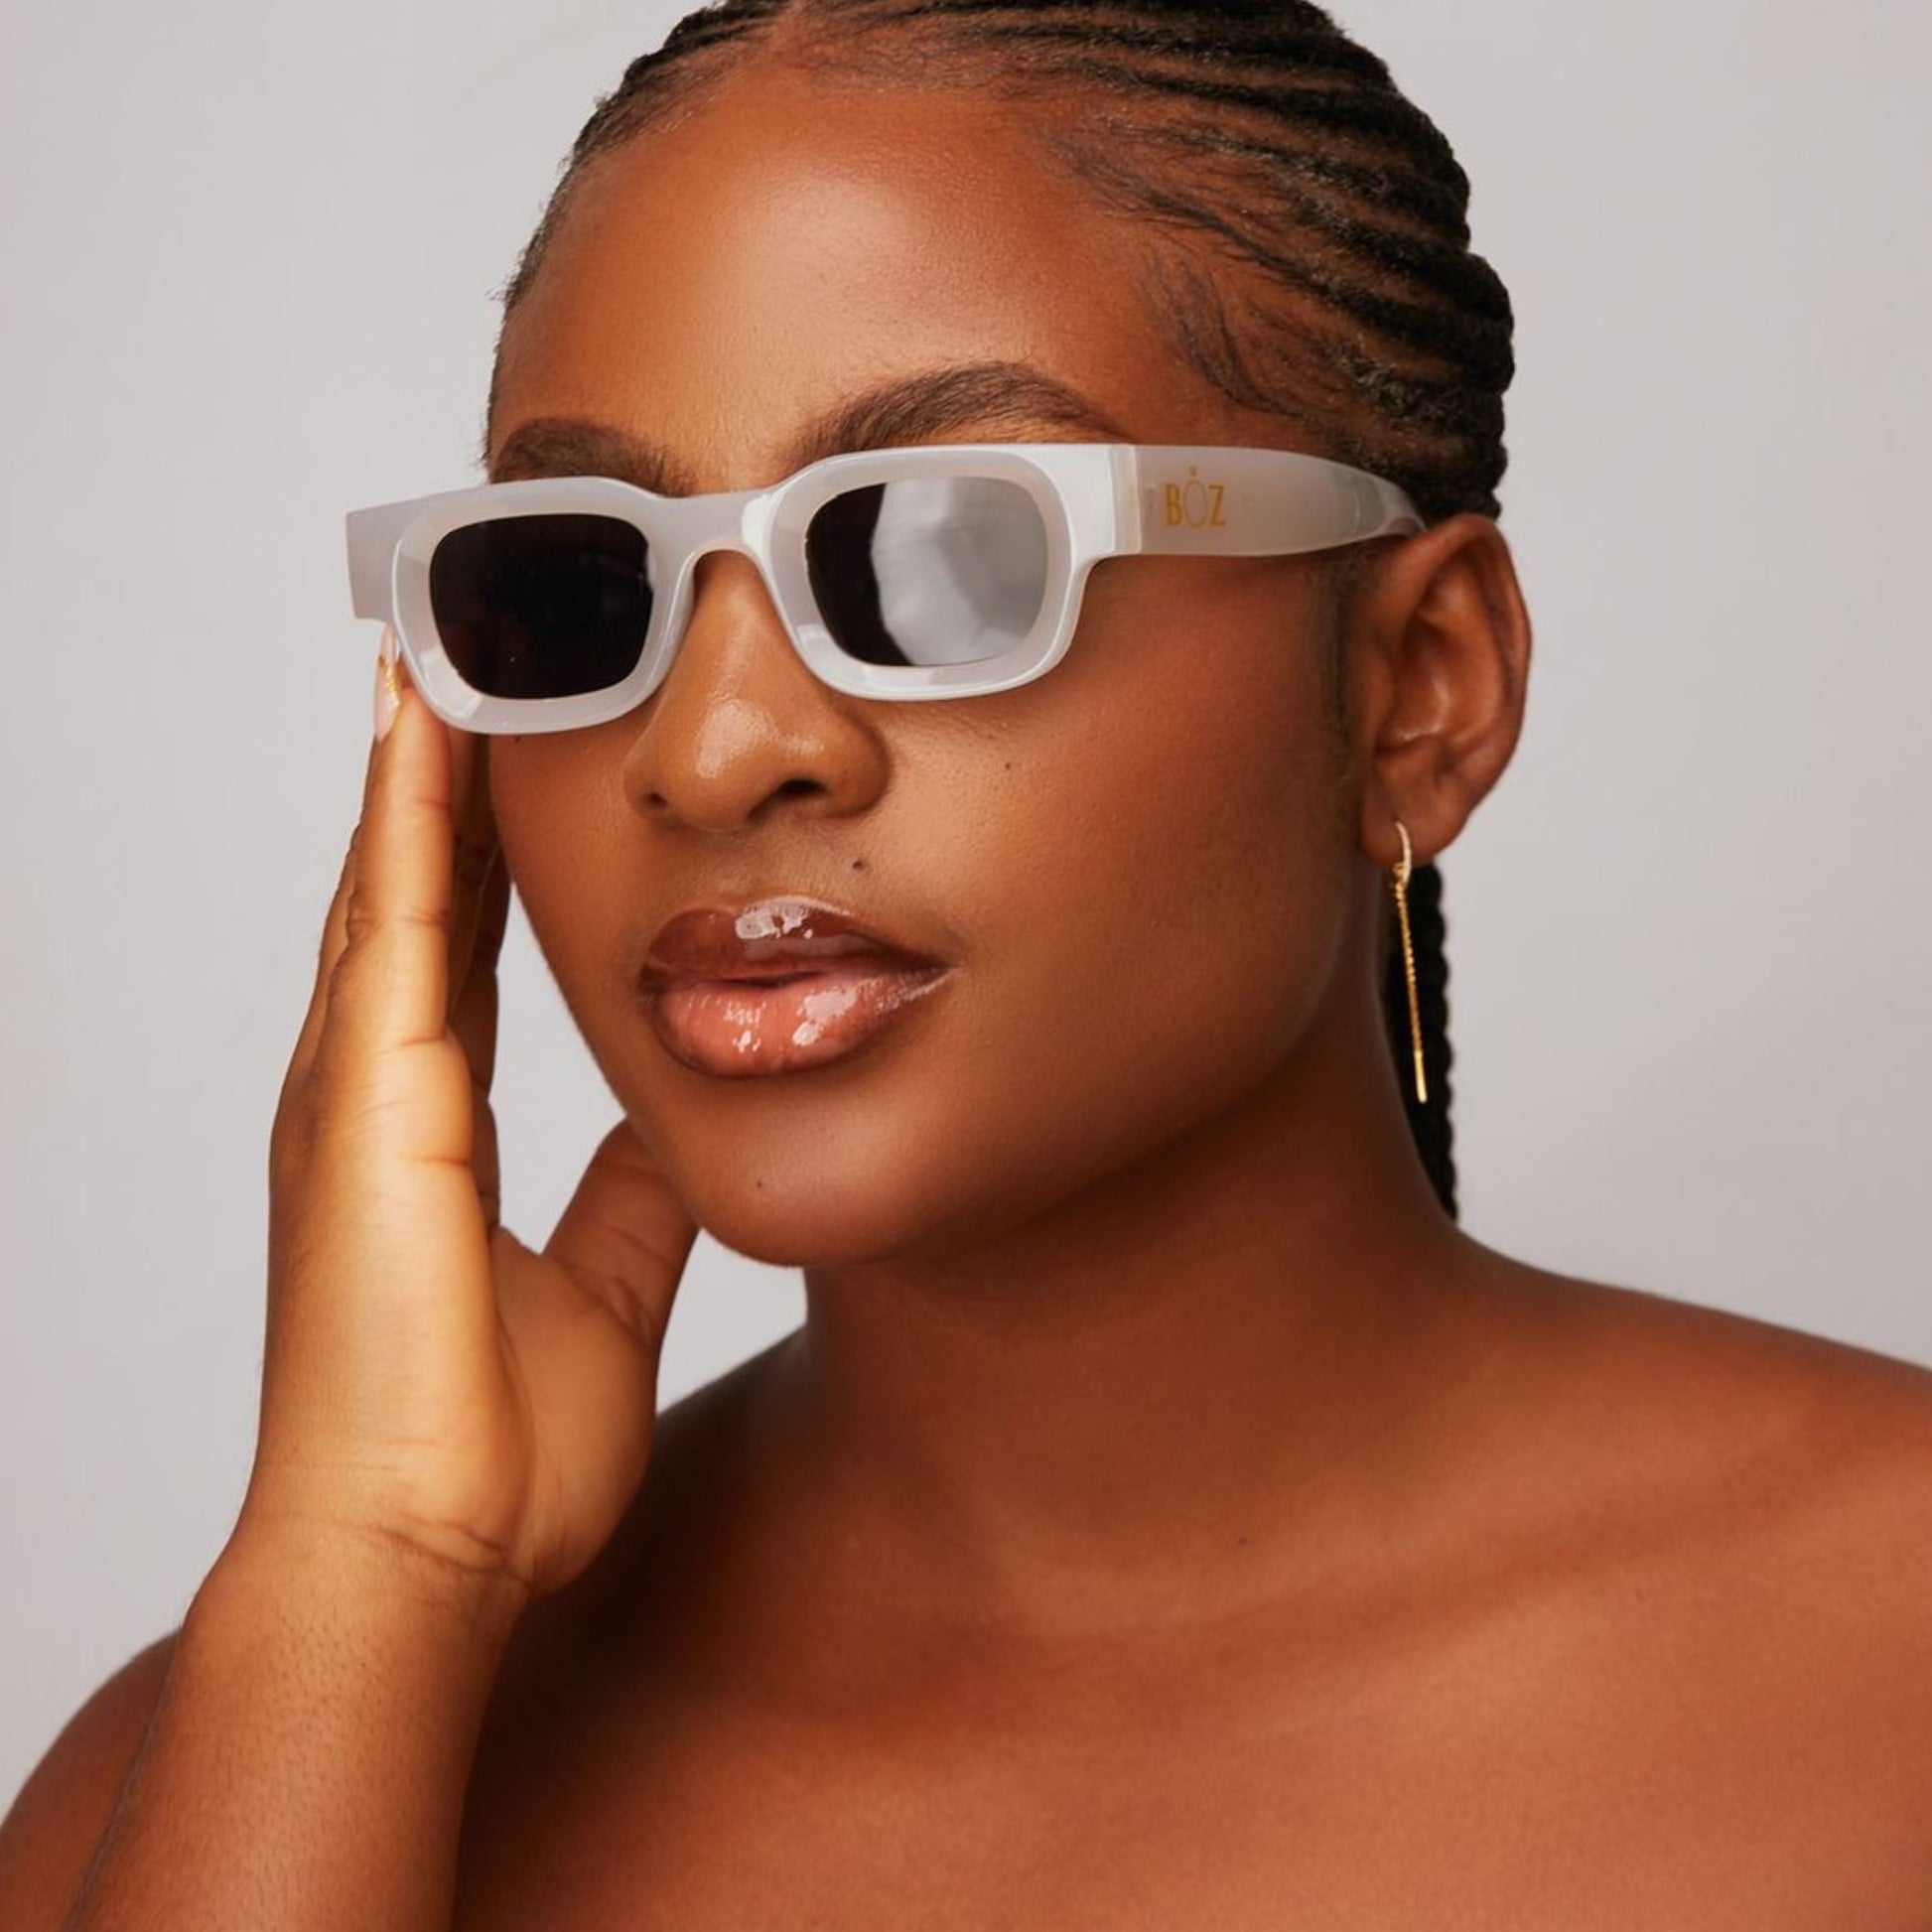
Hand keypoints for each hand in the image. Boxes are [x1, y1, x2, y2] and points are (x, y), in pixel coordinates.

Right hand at [242, 630, 698, 1617]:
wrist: (421, 1559)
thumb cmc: (489, 1460)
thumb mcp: (603, 1296)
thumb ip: (627, 1207)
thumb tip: (672, 1140)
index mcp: (428, 1128)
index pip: (460, 951)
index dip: (481, 855)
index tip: (521, 769)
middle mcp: (376, 1089)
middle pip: (417, 892)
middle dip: (446, 780)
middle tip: (476, 661)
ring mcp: (356, 1086)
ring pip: (390, 877)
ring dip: (420, 762)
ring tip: (450, 646)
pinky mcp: (365, 1097)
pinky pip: (390, 916)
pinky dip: (405, 810)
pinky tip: (424, 718)